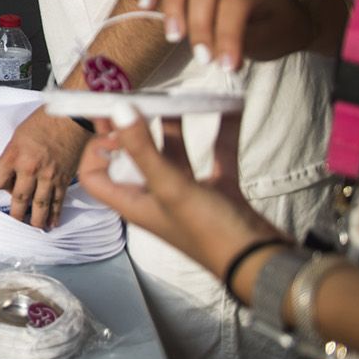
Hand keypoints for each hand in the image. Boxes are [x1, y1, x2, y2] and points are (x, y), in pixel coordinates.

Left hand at [0, 106, 90, 229]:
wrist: (73, 118)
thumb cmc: (45, 121)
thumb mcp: (19, 135)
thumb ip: (13, 156)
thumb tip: (13, 174)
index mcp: (15, 155)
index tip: (1, 183)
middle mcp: (31, 168)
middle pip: (18, 198)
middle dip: (16, 213)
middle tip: (15, 221)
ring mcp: (49, 176)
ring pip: (40, 205)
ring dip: (35, 220)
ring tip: (33, 228)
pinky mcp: (64, 179)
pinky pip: (58, 201)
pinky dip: (55, 214)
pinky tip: (52, 223)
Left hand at [79, 106, 282, 278]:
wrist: (263, 264)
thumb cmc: (210, 234)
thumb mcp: (170, 187)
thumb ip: (143, 148)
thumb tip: (117, 110)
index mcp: (134, 202)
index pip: (95, 175)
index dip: (95, 149)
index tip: (109, 122)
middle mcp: (156, 197)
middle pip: (135, 156)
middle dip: (136, 126)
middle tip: (138, 94)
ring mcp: (188, 194)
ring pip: (175, 151)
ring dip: (176, 125)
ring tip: (179, 95)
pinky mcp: (218, 190)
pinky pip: (217, 154)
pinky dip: (222, 132)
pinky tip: (230, 107)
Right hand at [139, 0, 315, 71]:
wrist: (280, 14)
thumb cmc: (275, 29)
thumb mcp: (270, 39)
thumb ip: (240, 40)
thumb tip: (212, 53)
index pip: (236, 0)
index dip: (228, 33)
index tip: (227, 67)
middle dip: (199, 22)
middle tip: (202, 58)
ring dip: (173, 4)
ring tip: (173, 36)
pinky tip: (145, 6)